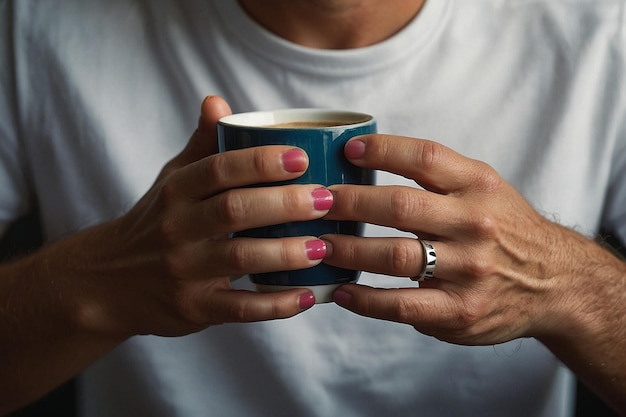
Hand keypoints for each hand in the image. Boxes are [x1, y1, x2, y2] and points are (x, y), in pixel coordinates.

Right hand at [69, 96, 331, 337]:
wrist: (109, 282)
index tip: (302, 157)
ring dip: (287, 253)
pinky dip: (276, 305)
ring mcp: (184, 271)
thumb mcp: (172, 180)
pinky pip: (240, 308)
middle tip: (326, 200)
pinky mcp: (194, 308)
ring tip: (324, 245)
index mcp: (176, 191)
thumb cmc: (157, 221)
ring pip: (240, 258)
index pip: (219, 168)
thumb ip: (200, 145)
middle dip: (286, 204)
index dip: (261, 161)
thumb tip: (216, 100)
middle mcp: (177, 229)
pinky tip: (307, 296)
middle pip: (235, 210)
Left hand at [322, 134, 616, 345]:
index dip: (381, 150)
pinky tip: (341, 292)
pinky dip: (364, 299)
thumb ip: (437, 175)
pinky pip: (401, 304)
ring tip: (316, 246)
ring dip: (346, 250)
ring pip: (394, 256)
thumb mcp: (484, 188)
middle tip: (315, 202)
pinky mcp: (460, 311)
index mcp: (477, 186)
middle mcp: (474, 223)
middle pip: (399, 205)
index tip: (347, 150)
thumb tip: (364, 159)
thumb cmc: (504, 228)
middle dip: (348, 202)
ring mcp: (468, 270)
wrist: (554, 282)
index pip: (424, 157)